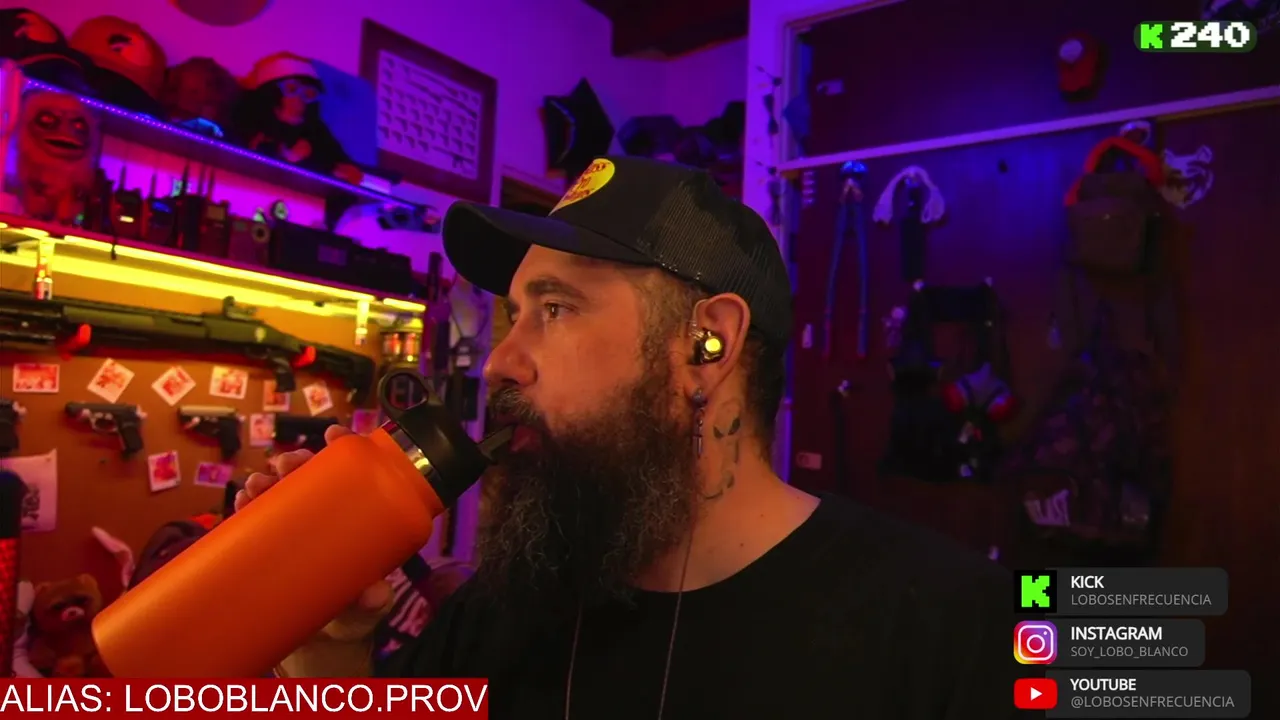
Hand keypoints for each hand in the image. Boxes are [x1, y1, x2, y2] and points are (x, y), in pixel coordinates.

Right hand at [236, 424, 392, 615]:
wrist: (320, 652)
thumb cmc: (352, 621)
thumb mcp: (365, 610)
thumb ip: (370, 603)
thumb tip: (373, 594)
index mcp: (356, 521)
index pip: (353, 475)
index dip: (344, 450)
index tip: (334, 435)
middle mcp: (324, 521)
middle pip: (310, 479)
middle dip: (295, 463)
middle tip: (285, 465)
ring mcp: (295, 535)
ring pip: (279, 497)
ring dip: (265, 483)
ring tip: (256, 485)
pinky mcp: (269, 554)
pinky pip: (255, 524)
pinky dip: (246, 509)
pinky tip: (239, 501)